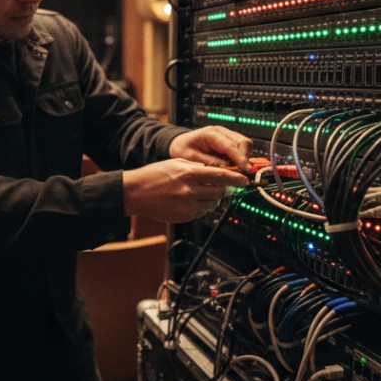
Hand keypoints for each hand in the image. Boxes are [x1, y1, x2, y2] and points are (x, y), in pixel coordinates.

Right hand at [122, 158, 249, 223]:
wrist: (136, 193)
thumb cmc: (155, 175)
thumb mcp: (177, 164)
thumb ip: (198, 168)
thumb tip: (217, 173)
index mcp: (188, 174)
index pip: (220, 176)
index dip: (235, 179)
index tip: (244, 181)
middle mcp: (189, 191)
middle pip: (219, 192)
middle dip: (224, 189)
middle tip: (222, 185)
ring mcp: (187, 205)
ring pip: (212, 203)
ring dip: (213, 198)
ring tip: (201, 191)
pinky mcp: (184, 216)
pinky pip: (202, 212)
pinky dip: (202, 206)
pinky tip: (191, 199)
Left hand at [169, 126, 252, 170]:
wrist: (180, 143)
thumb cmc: (183, 149)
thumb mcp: (191, 158)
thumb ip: (209, 163)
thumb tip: (228, 170)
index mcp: (211, 133)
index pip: (231, 145)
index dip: (240, 158)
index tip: (247, 169)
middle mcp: (222, 133)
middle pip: (243, 142)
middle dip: (245, 158)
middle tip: (242, 173)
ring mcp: (227, 136)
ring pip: (246, 146)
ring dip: (244, 159)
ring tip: (236, 172)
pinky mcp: (230, 143)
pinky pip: (241, 150)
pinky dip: (241, 160)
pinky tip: (234, 168)